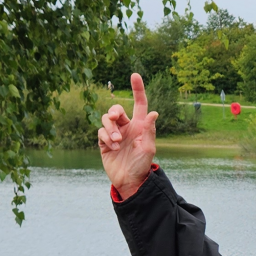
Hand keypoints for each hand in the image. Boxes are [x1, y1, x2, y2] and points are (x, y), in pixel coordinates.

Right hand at [99, 73, 157, 199]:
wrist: (129, 180)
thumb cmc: (142, 165)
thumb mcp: (148, 148)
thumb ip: (149, 131)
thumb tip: (155, 113)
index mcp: (140, 125)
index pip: (139, 103)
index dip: (137, 89)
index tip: (134, 75)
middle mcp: (127, 127)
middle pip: (116, 109)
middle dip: (114, 111)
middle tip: (116, 118)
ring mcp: (114, 134)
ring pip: (106, 119)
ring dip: (110, 128)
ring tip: (116, 141)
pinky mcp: (104, 142)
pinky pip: (100, 132)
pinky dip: (106, 138)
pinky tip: (112, 148)